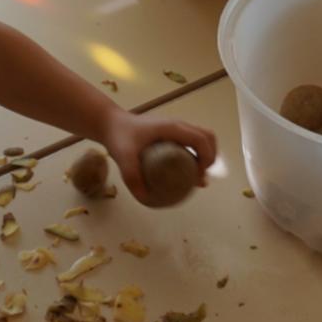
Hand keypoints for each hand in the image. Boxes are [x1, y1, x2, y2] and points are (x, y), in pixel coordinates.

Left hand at [99, 109, 219, 206]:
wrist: (111, 123)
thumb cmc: (119, 136)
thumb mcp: (124, 157)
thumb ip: (133, 176)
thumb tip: (146, 197)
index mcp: (172, 128)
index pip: (201, 139)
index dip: (207, 158)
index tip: (198, 176)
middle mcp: (178, 125)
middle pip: (207, 137)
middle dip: (210, 158)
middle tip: (199, 178)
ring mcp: (175, 128)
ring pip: (202, 138)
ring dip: (205, 156)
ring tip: (196, 178)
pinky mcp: (171, 133)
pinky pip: (192, 141)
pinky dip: (197, 154)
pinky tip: (187, 171)